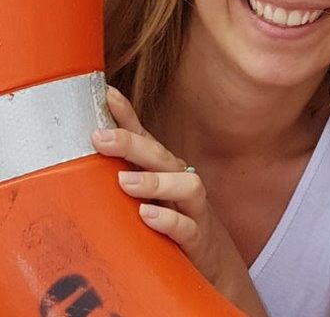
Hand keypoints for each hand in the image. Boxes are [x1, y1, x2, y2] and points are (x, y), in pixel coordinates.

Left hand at [92, 87, 267, 315]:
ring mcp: (193, 209)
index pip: (145, 137)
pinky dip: (168, 220)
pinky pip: (188, 226)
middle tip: (101, 138)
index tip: (106, 95)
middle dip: (133, 143)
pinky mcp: (199, 238)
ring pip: (185, 186)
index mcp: (165, 170)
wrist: (213, 261)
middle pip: (162, 156)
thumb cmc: (175, 220)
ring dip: (155, 181)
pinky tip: (147, 215)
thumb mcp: (149, 195)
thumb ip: (125, 172)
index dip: (127, 116)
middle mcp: (181, 182)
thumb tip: (90, 149)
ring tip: (124, 181)